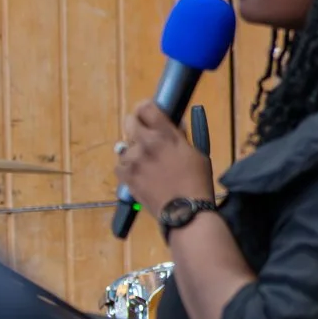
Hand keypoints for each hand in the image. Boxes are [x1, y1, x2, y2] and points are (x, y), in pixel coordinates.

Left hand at [115, 101, 214, 219]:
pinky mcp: (125, 176)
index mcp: (165, 134)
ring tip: (147, 164)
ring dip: (134, 151)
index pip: (146, 107)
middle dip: (137, 126)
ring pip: (125, 146)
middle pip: (130, 121)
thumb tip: (173, 124)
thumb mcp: (196, 153)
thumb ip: (180, 136)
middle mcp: (145, 143)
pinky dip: (128, 168)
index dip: (147, 109)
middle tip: (146, 136)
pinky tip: (140, 175)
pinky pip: (120, 165)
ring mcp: (132, 160)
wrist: (185, 212)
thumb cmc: (197, 181)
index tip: (149, 114)